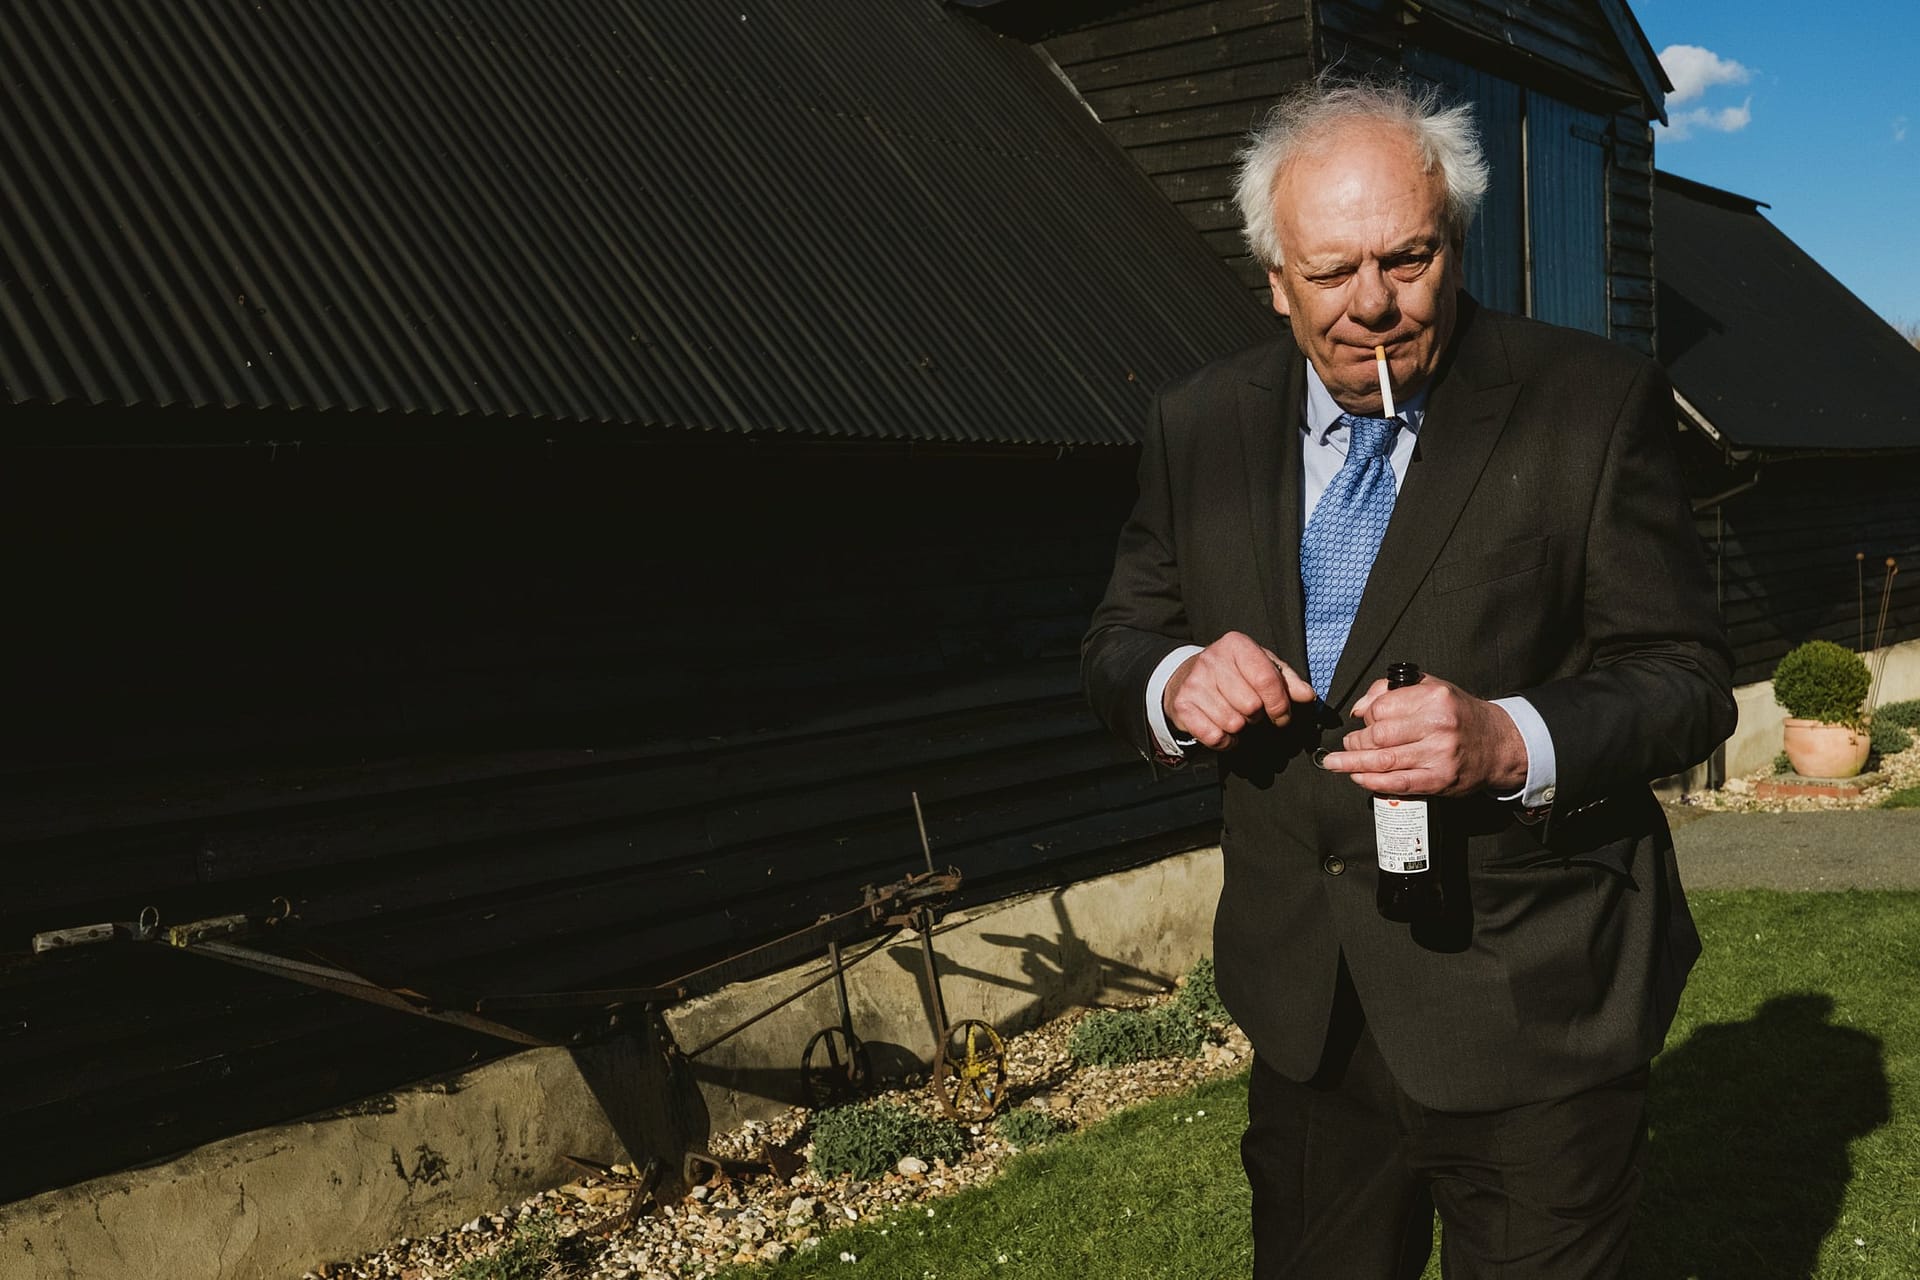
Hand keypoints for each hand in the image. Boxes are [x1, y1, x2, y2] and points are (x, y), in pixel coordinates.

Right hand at [1163, 632, 1317, 750]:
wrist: (1188, 676)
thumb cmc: (1233, 672)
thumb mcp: (1262, 667)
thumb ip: (1288, 681)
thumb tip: (1307, 695)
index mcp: (1236, 644)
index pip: (1267, 680)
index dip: (1280, 705)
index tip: (1282, 716)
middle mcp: (1212, 659)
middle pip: (1251, 705)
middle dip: (1257, 715)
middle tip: (1251, 710)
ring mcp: (1194, 682)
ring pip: (1233, 723)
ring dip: (1240, 727)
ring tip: (1235, 716)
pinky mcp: (1182, 705)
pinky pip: (1214, 736)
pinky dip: (1225, 741)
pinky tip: (1223, 728)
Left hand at [1318, 673, 1527, 796]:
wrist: (1498, 744)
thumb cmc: (1459, 715)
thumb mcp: (1432, 688)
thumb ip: (1391, 691)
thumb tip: (1358, 708)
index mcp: (1434, 698)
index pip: (1381, 708)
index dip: (1365, 716)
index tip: (1363, 722)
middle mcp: (1437, 725)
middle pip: (1378, 735)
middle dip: (1356, 742)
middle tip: (1347, 745)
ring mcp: (1439, 755)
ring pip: (1384, 761)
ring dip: (1353, 763)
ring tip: (1336, 763)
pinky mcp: (1439, 780)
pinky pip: (1398, 783)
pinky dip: (1373, 782)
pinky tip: (1358, 777)